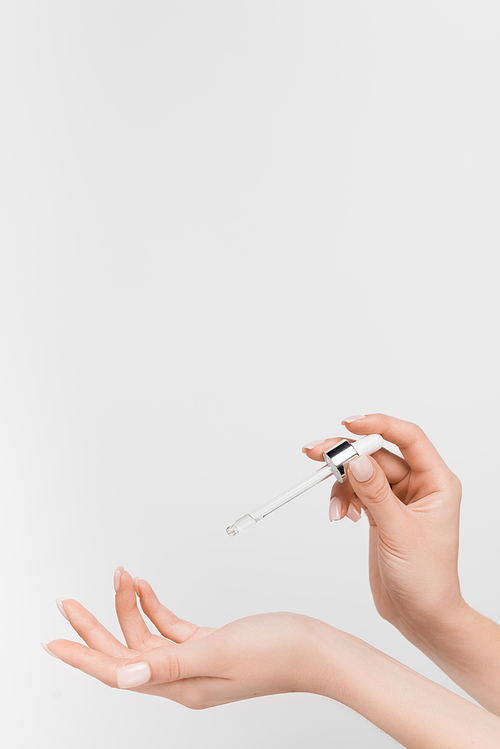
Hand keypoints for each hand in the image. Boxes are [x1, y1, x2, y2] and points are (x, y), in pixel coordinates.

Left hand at [42, 568, 332, 707]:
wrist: (317, 649)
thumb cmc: (279, 651)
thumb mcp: (219, 652)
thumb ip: (167, 662)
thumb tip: (120, 675)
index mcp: (181, 685)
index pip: (117, 672)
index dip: (81, 656)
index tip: (52, 641)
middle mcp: (183, 677)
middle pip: (125, 652)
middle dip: (95, 625)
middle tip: (67, 603)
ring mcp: (196, 661)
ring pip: (147, 637)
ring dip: (129, 606)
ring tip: (120, 574)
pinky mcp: (210, 645)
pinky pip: (170, 628)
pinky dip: (155, 607)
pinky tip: (146, 588)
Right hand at [303, 413, 464, 637]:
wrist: (420, 616)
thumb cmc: (427, 579)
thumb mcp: (400, 533)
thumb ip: (376, 494)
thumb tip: (356, 461)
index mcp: (436, 483)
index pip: (409, 438)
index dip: (379, 425)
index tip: (349, 424)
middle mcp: (418, 486)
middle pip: (377, 454)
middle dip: (346, 456)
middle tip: (316, 453)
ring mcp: (397, 499)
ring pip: (362, 473)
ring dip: (341, 485)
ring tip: (335, 509)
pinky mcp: (380, 512)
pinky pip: (355, 491)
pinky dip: (342, 499)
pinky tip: (342, 515)